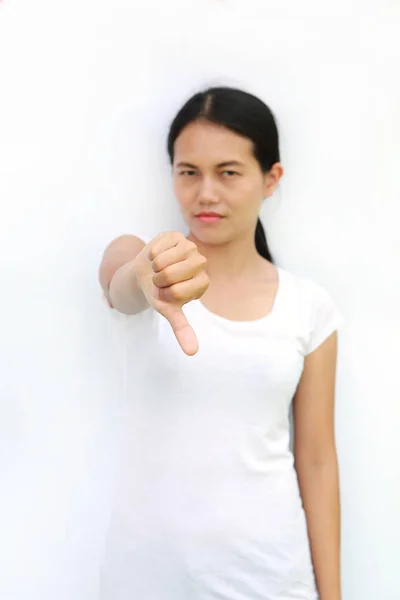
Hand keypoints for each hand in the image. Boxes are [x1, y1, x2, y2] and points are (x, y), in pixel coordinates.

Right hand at [133, 232, 208, 355]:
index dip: (166, 294)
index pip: (179, 292)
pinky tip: (156, 255)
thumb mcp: (169, 311)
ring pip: (163, 261)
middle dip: (158, 281)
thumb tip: (192, 352)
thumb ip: (182, 329)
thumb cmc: (160, 292)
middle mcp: (201, 263)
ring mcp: (189, 247)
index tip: (166, 293)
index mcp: (202, 283)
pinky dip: (150, 254)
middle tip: (160, 280)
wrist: (146, 272)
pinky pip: (157, 248)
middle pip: (172, 275)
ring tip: (158, 268)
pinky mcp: (175, 236)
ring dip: (154, 268)